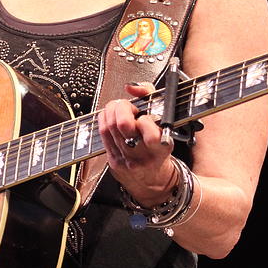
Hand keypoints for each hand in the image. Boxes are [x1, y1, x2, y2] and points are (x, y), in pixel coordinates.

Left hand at [97, 83, 175, 206]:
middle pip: (123, 125)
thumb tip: (131, 87)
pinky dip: (105, 120)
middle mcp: (143, 156)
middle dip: (123, 108)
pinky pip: (102, 134)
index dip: (145, 120)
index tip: (145, 117)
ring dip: (112, 111)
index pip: (151, 133)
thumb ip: (150, 96)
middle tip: (128, 107)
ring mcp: (126, 160)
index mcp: (161, 147)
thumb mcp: (165, 121)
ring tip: (120, 109)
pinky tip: (111, 117)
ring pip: (109, 127)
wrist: (153, 180)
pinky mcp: (113, 161)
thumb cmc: (159, 146)